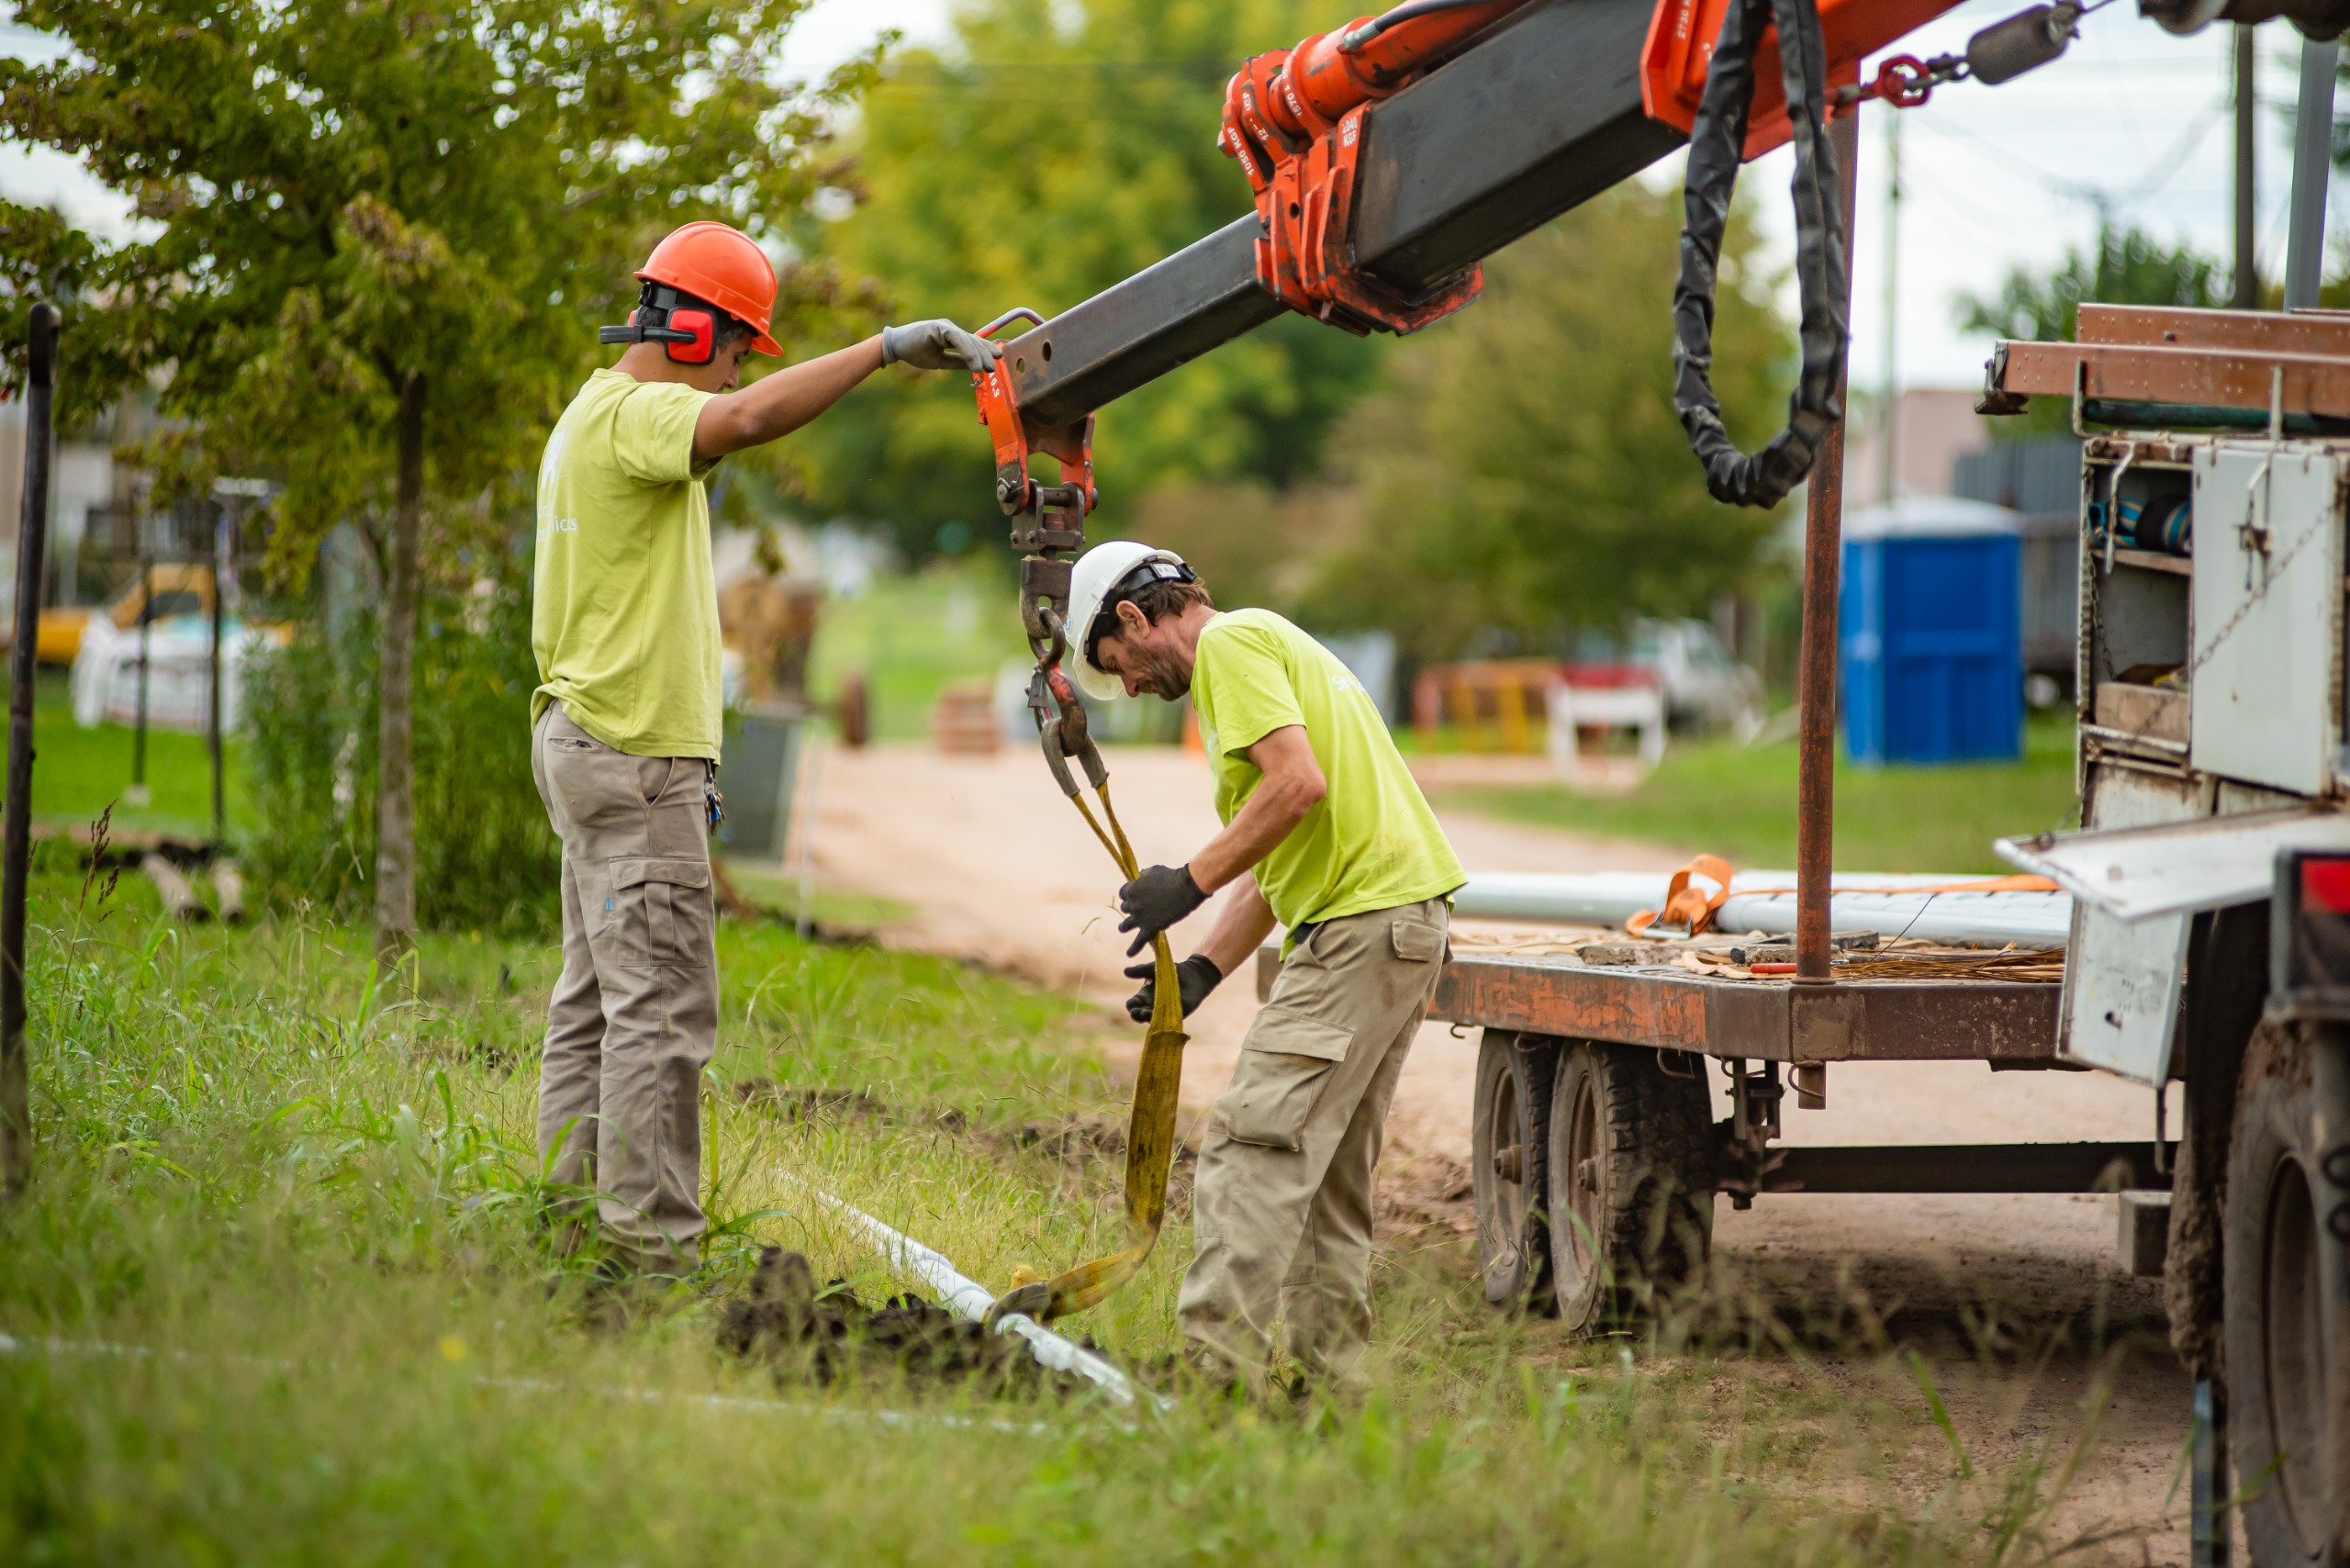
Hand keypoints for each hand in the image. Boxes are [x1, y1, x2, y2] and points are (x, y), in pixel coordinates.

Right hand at [880, 320, 1001, 372]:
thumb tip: (974, 367)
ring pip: (967, 340)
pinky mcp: (938, 327)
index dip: (985, 349)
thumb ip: (956, 361)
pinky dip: (967, 351)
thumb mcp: (940, 361)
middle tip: (994, 368)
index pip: (972, 341)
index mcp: (950, 334)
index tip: (997, 358)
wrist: (895, 347)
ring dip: (978, 356)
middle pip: (972, 340)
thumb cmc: (914, 352)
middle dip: (985, 354)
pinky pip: (958, 339)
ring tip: (985, 369)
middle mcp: (949, 328)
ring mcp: (944, 326)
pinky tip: (973, 362)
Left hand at [1117, 863, 1207, 955]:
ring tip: (1123, 927)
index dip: (1130, 894)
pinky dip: (1134, 948)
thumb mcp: (1153, 870)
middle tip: (1140, 908)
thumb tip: (1140, 875)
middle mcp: (1132, 904)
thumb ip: (1144, 875)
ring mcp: (1140, 917)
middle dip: (1131, 907)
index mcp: (1131, 889)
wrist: (1184, 888)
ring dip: (1124, 926)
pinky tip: (1129, 954)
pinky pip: (1139, 941)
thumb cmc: (1170, 876)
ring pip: (1125, 925)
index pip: (1123, 893)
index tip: (1136, 894)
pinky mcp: (1150, 928)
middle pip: (1125, 908)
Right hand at [1125, 954, 1222, 1021]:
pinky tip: (1161, 1016)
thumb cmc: (1171, 972)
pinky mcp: (1176, 1016)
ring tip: (1148, 1013)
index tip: (1134, 1001)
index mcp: (1144, 997)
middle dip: (1136, 1015)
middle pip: (1138, 1016)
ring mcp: (1163, 1013)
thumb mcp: (1153, 969)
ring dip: (1148, 1019)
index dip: (1131, 1005)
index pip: (1132, 1005)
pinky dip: (1162, 1021)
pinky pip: (1167, 1023)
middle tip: (1139, 1011)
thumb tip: (1125, 971)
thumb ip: (1140, 970)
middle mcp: (1151, 1007)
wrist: (1192, 975)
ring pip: (1151, 1021)